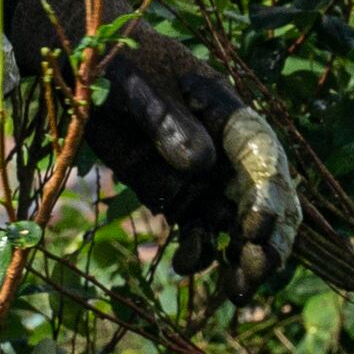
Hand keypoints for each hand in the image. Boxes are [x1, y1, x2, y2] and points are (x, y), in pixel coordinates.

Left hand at [10, 0, 301, 293]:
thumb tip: (199, 163)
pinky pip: (198, 232)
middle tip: (257, 269)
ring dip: (243, 258)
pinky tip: (186, 265)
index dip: (269, 193)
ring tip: (237, 292)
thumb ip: (165, 119)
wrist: (84, 67)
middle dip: (269, 237)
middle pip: (264, 198)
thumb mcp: (136, 82)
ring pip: (237, 225)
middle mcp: (226, 151)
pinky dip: (199, 253)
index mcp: (229, 114)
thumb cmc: (118, 60)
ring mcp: (204, 179)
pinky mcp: (177, 198)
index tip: (257, 226)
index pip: (264, 157)